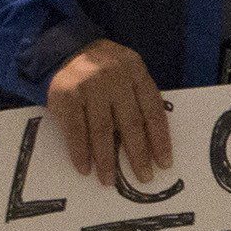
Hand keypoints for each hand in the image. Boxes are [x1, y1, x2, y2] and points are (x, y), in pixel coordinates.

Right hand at [47, 40, 171, 185]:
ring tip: (110, 180)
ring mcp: (89, 85)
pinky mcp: (66, 94)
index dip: (160, 139)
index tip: (164, 163)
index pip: (153, 110)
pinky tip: (85, 168)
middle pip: (130, 122)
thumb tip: (152, 143)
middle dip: (138, 154)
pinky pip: (75, 129)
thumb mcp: (128, 74)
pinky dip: (80, 152)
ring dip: (107, 159)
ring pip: (102, 129)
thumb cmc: (104, 70)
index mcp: (136, 71)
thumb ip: (139, 99)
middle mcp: (115, 77)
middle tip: (143, 177)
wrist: (66, 49)